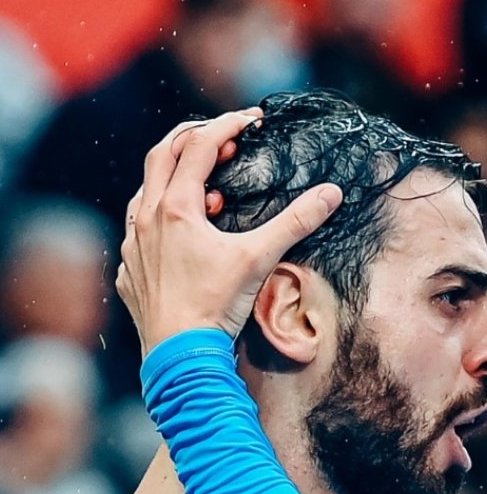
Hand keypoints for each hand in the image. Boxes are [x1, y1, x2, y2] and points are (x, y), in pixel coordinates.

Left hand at [116, 110, 341, 354]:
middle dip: (191, 139)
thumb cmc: (216, 306)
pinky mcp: (130, 271)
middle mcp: (147, 218)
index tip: (250, 121)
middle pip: (162, 155)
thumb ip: (295, 223)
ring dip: (172, 180)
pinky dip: (157, 220)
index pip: (199, 146)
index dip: (226, 126)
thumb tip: (331, 194)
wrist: (181, 355)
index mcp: (176, 207)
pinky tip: (175, 235)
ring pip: (145, 193)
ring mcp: (134, 244)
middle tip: (219, 137)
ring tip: (200, 189)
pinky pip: (137, 232)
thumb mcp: (259, 258)